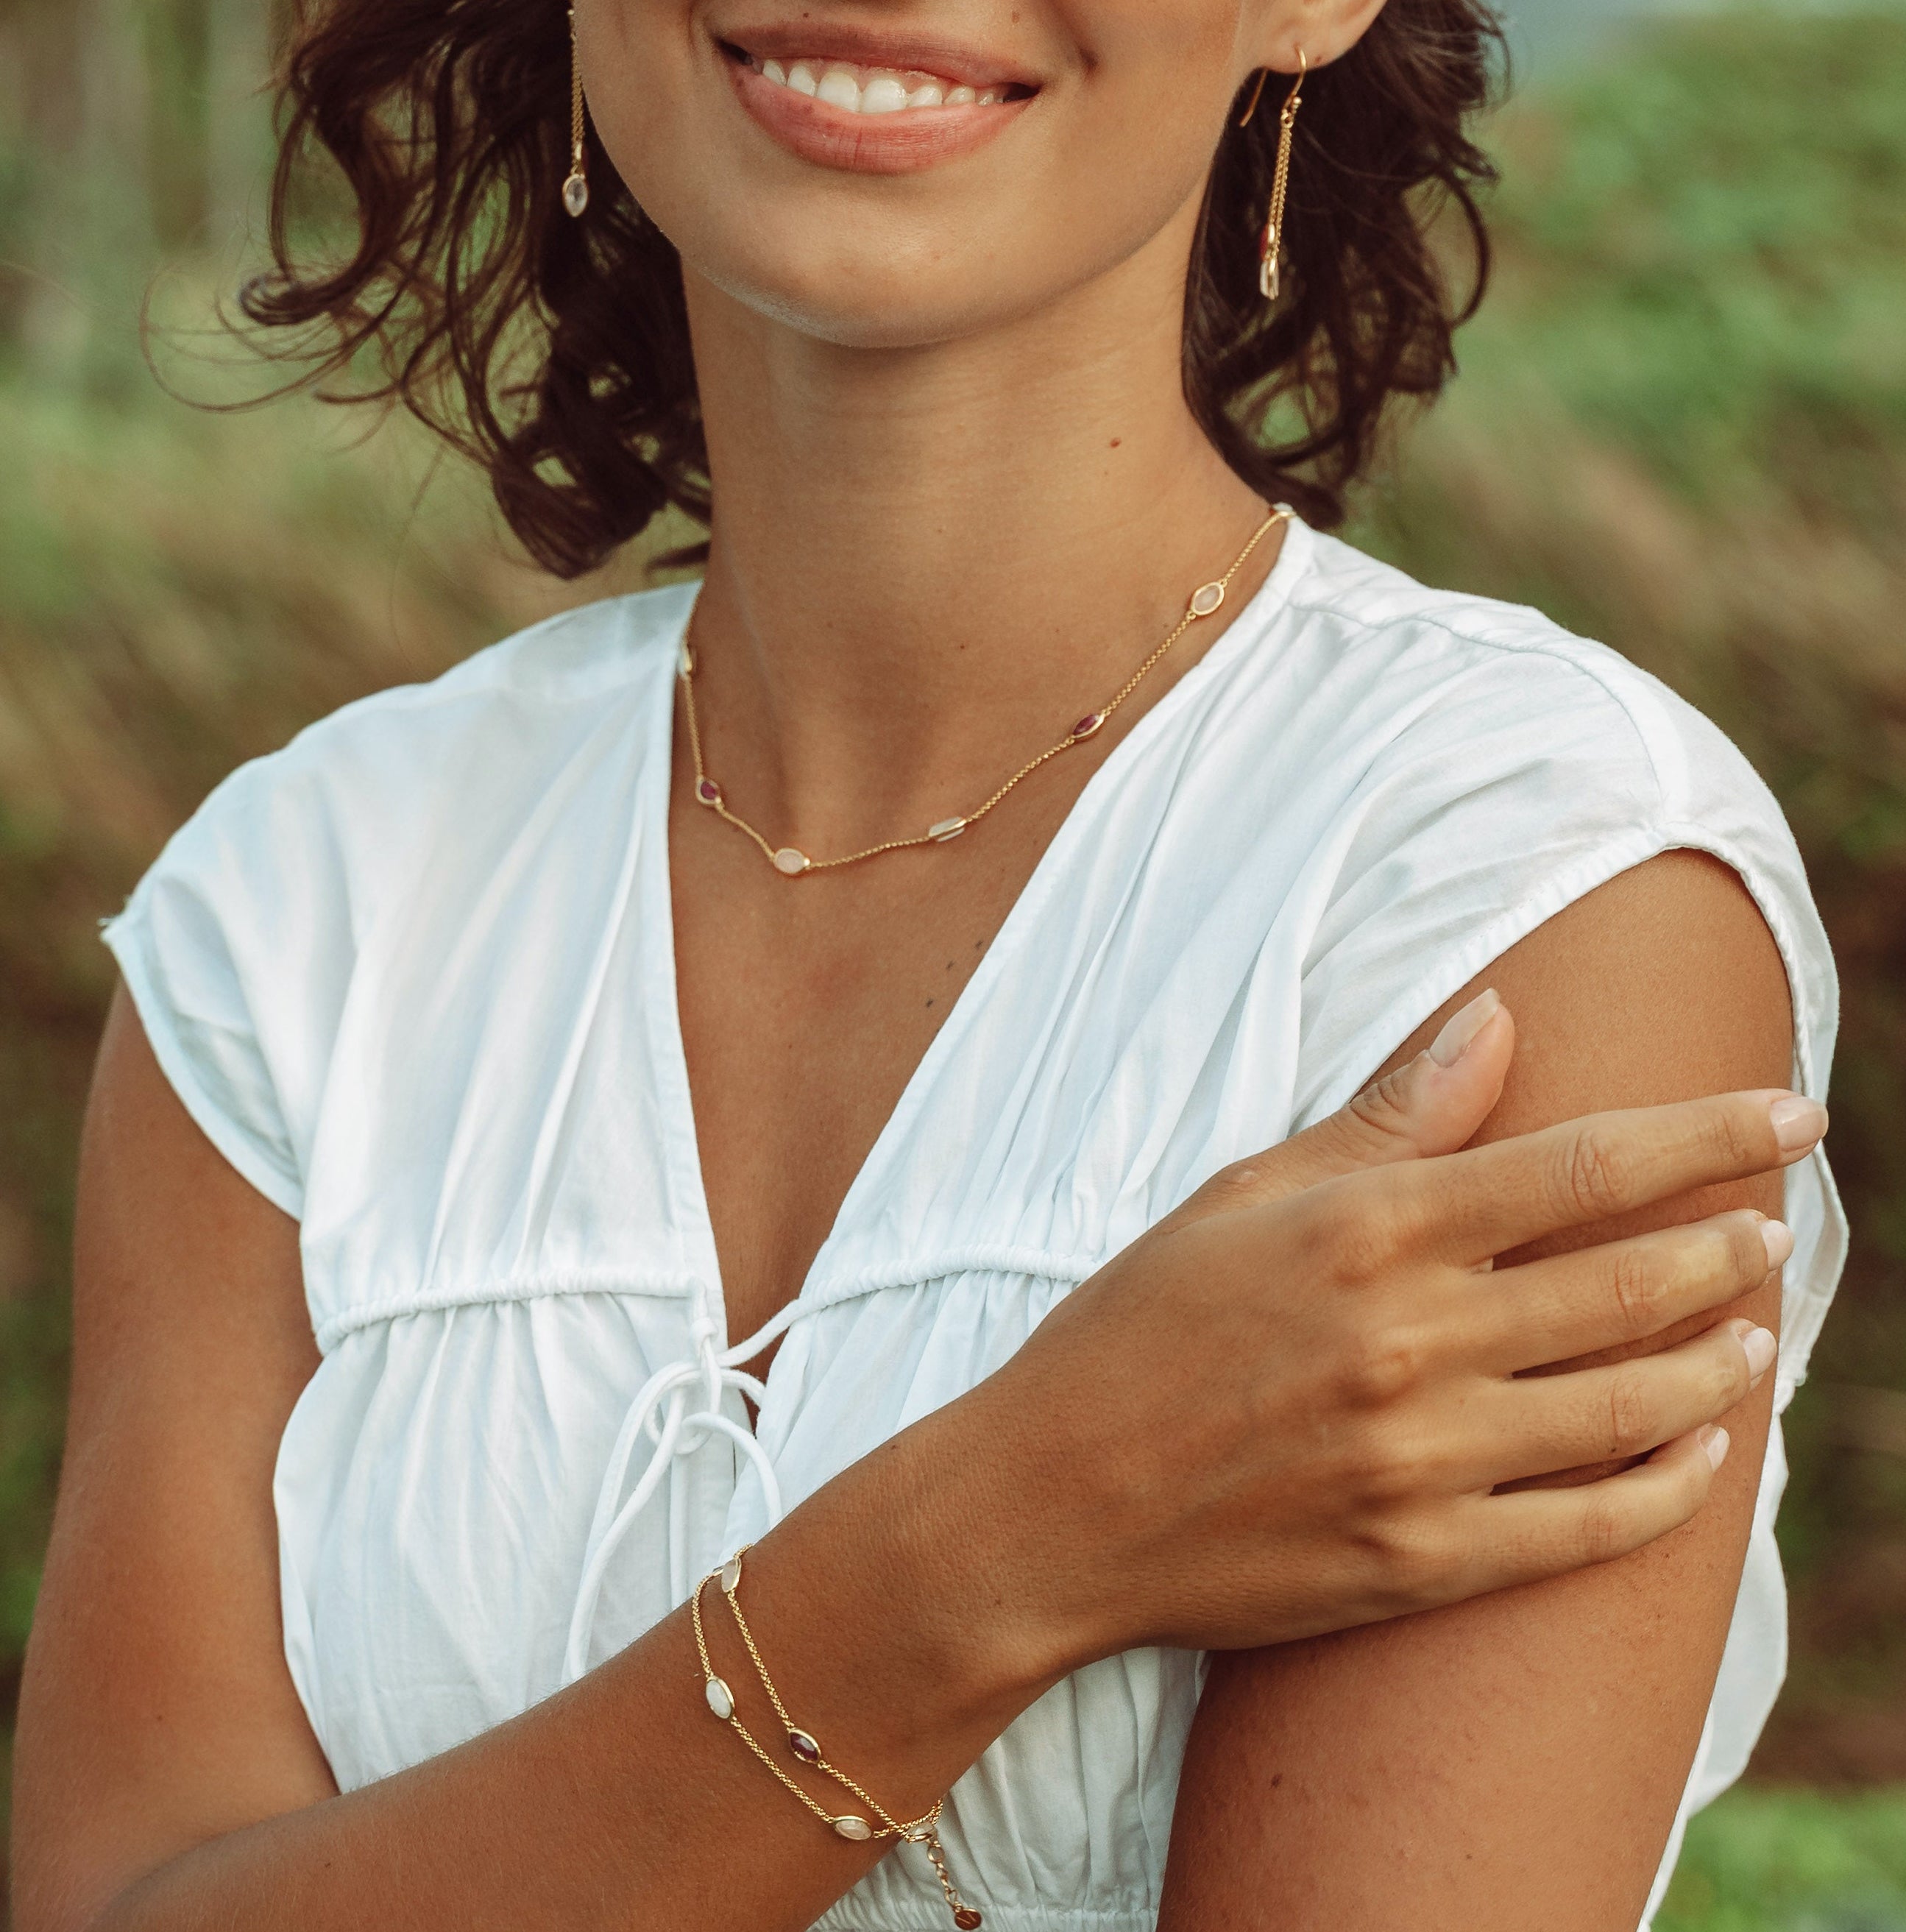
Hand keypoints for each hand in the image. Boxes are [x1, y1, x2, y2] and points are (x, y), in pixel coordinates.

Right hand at [978, 989, 1820, 1666]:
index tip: (1788, 1114)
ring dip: (1719, 1362)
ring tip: (1752, 1334)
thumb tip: (1495, 1020)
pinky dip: (1671, 1488)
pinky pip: (1592, 1527)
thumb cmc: (1134, 1328)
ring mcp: (1423, 1462)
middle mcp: (1411, 1342)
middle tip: (1770, 1226)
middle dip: (1726, 1245)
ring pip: (1633, 1406)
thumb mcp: (1243, 1195)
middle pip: (1632, 1284)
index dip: (1707, 1134)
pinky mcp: (1422, 1564)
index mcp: (1367, 1231)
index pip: (1583, 1166)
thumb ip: (1383, 1114)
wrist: (1049, 1504)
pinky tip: (1705, 1454)